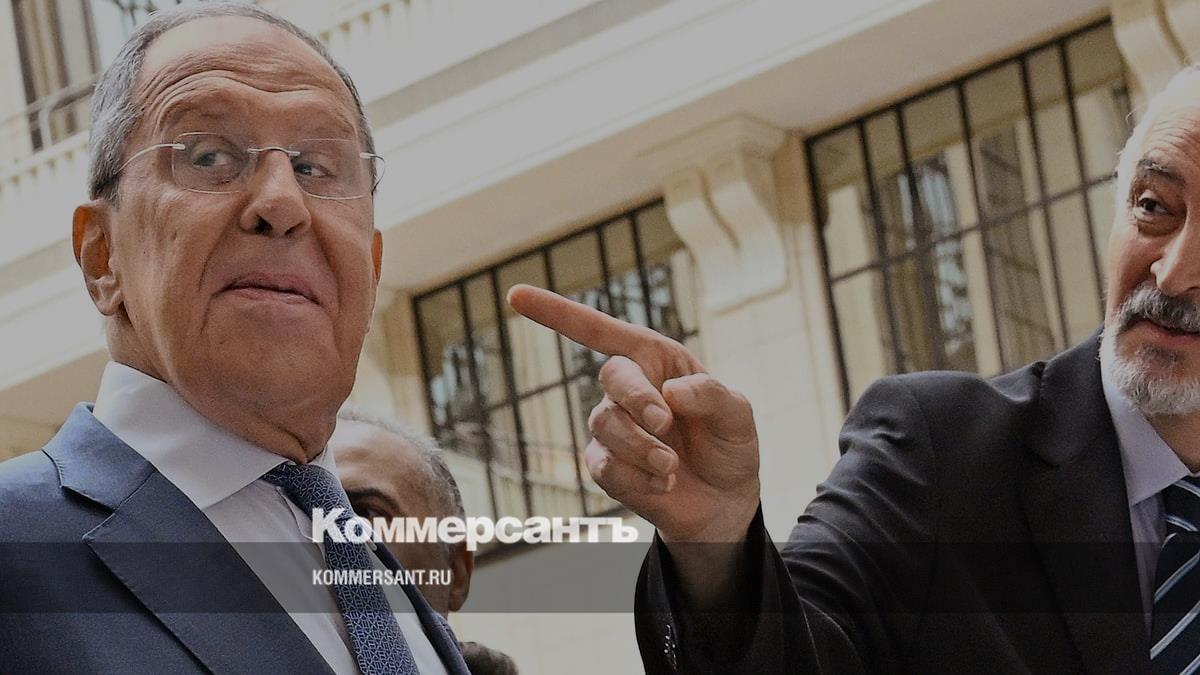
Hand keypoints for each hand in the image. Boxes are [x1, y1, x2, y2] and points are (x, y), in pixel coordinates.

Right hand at [507, 284, 759, 543]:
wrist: (724, 501)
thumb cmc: (729, 446)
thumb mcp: (737, 415)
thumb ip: (712, 394)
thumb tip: (671, 391)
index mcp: (655, 360)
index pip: (600, 331)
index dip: (557, 313)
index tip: (515, 296)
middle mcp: (628, 388)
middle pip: (611, 377)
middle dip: (639, 400)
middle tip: (666, 425)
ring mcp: (612, 427)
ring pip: (606, 425)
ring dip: (644, 448)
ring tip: (672, 467)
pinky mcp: (605, 466)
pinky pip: (605, 466)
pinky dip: (639, 478)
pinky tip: (664, 484)